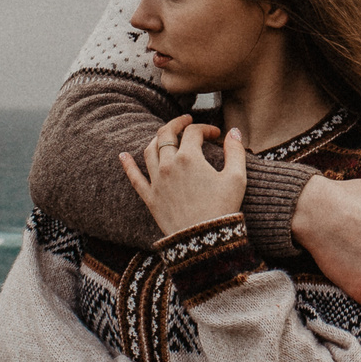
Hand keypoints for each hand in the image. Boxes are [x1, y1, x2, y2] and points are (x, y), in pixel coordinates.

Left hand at [117, 115, 245, 236]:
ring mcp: (157, 181)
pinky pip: (134, 178)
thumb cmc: (223, 209)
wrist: (204, 241)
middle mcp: (168, 165)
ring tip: (166, 135)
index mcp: (189, 157)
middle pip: (166, 134)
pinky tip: (123, 155)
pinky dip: (128, 165)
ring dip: (157, 138)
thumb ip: (236, 151)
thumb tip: (233, 131)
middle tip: (187, 121)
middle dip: (177, 123)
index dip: (206, 129)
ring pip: (149, 150)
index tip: (217, 135)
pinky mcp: (150, 198)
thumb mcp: (237, 178)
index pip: (194, 132)